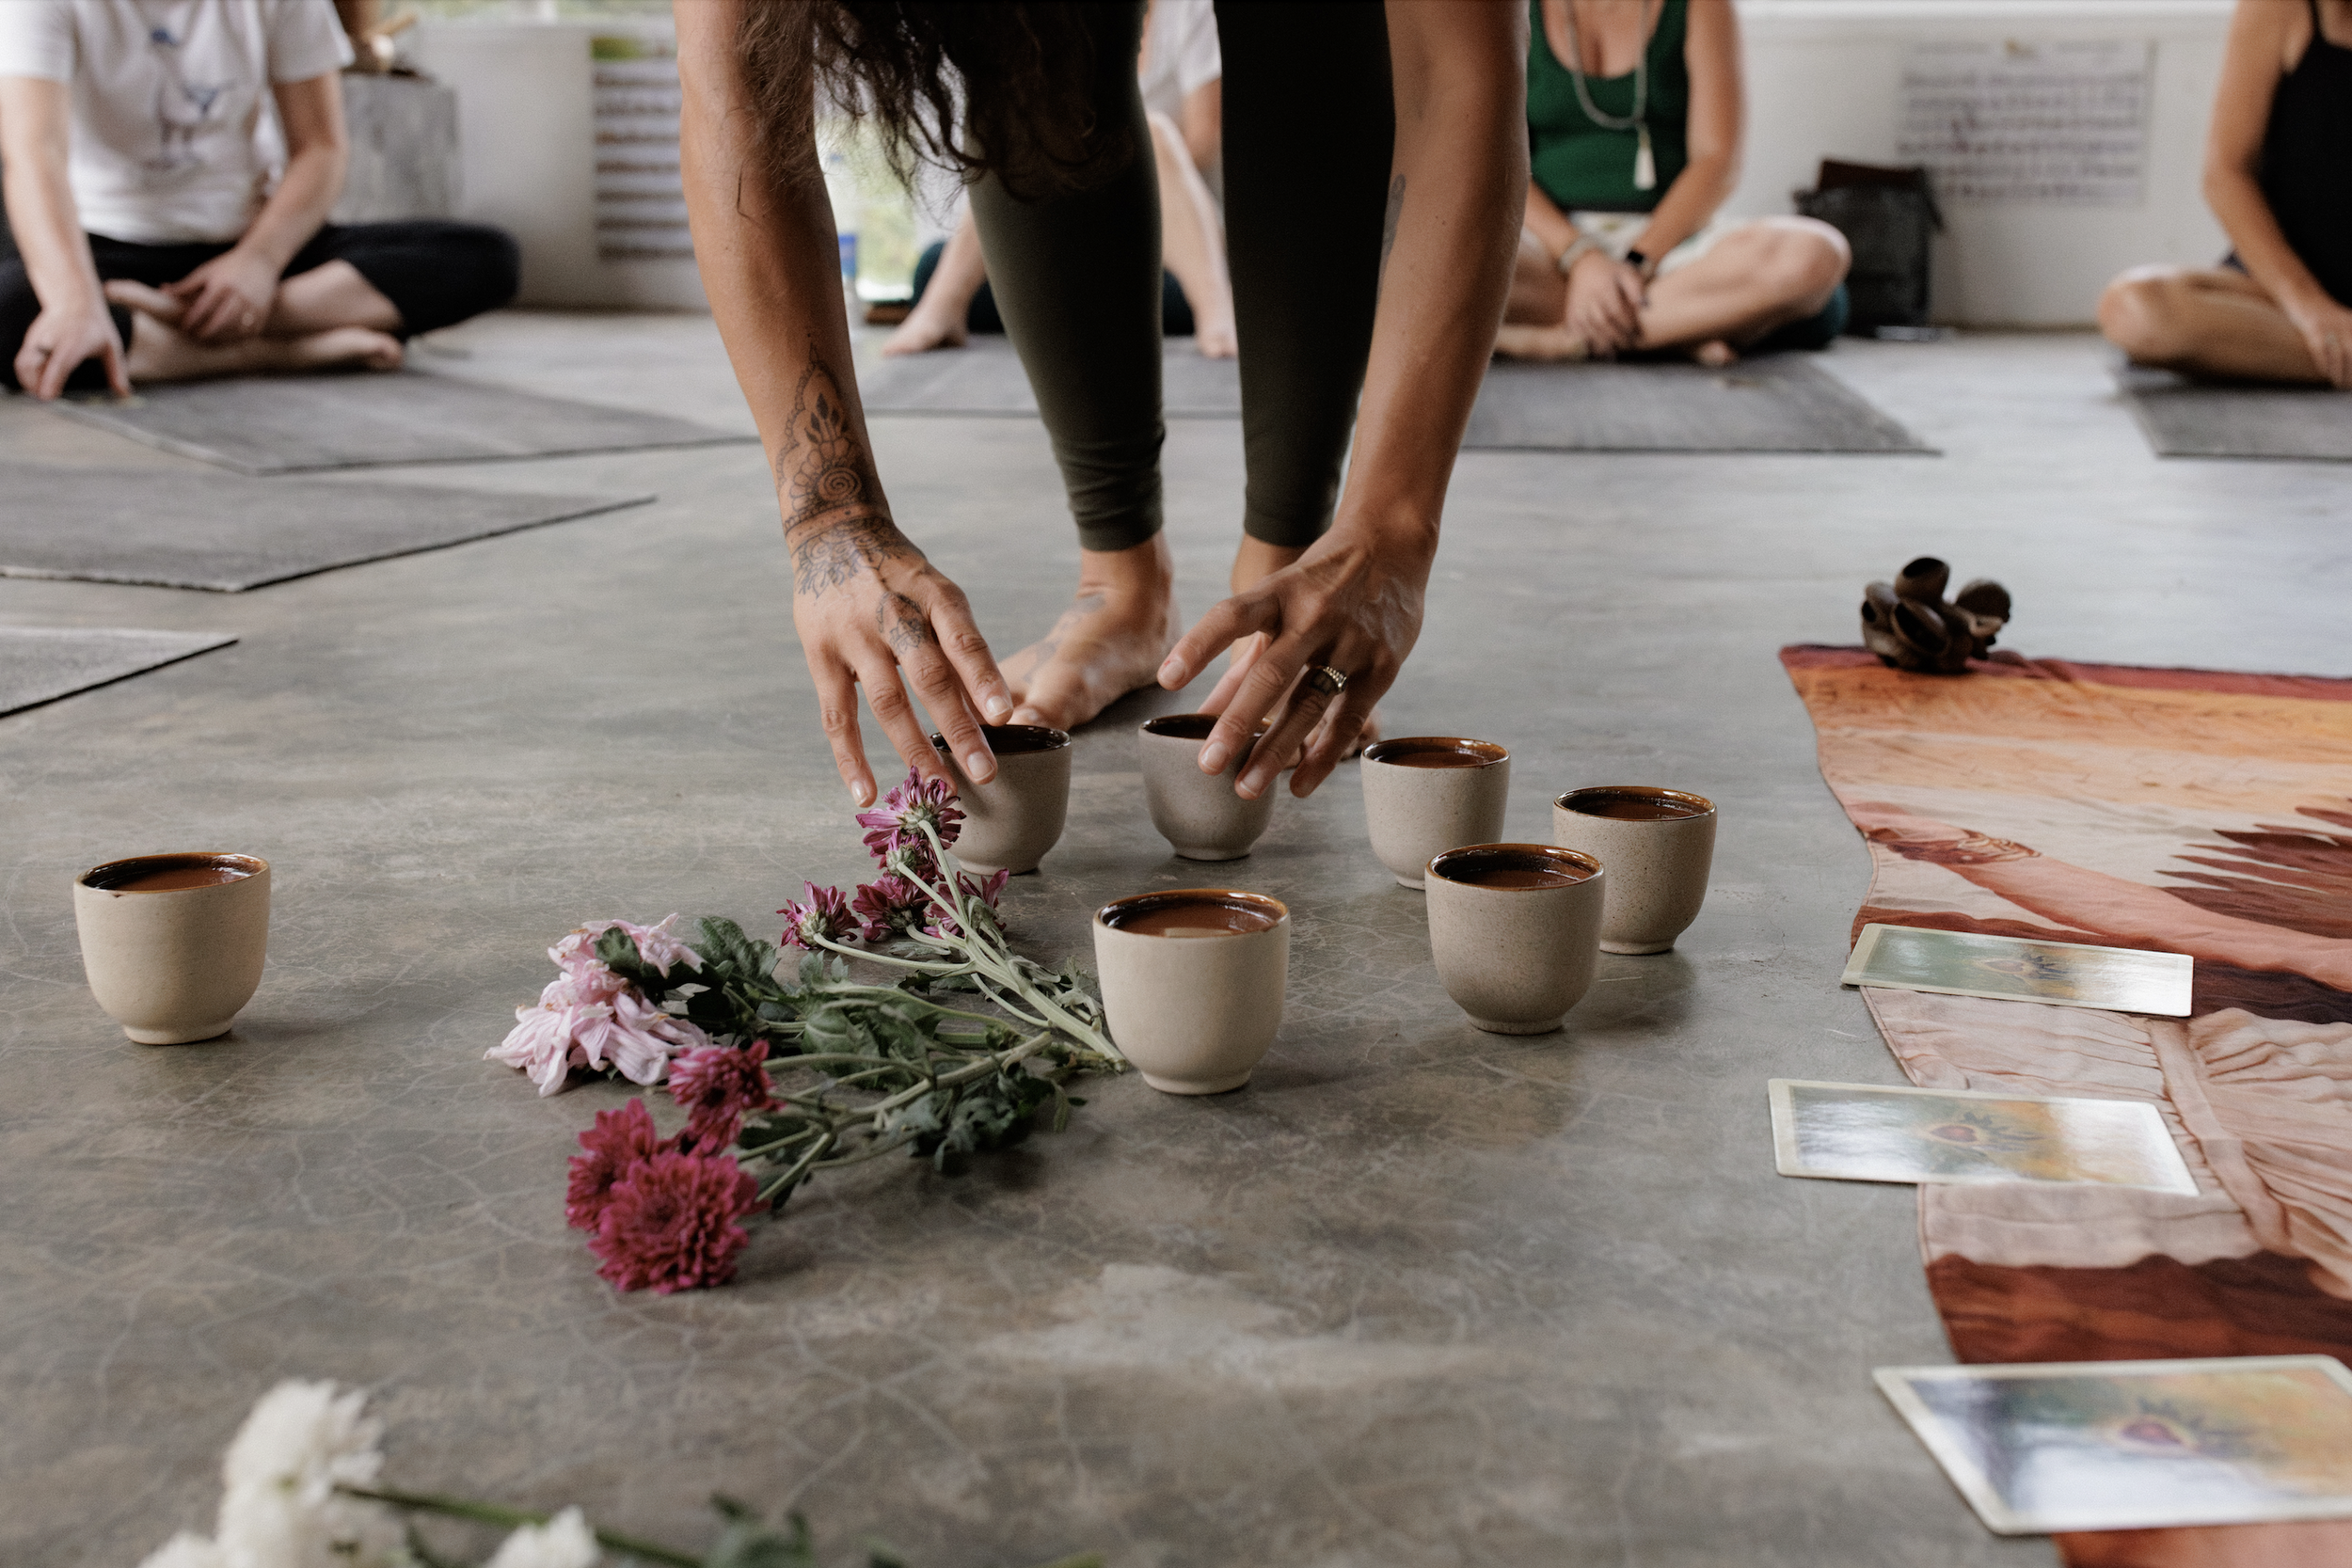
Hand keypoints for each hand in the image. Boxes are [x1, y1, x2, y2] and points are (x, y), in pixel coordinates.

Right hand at [13, 298, 128, 399]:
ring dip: (29, 382)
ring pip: (24, 364)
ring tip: (40, 394)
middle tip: (45, 399)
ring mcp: (38, 339)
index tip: (47, 396)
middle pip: (36, 364)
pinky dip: (25, 376)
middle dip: (36, 384)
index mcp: (75, 342)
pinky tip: (35, 386)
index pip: (60, 363)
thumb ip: (117, 371)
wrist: (74, 301)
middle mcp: (52, 340)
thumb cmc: (96, 328)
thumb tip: (125, 394)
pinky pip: (22, 361)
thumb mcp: (112, 347)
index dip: (52, 379)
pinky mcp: (30, 341)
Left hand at [162, 248, 280, 342]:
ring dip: (220, 338)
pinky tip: (227, 339)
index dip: (192, 319)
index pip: (203, 307)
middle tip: (195, 337)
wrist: (261, 260)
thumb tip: (164, 291)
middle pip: (220, 321)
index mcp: (222, 284)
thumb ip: (187, 284)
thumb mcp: (207, 270)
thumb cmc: (229, 265)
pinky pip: (249, 331)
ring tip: (208, 341)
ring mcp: (253, 305)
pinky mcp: (263, 312)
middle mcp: (238, 296)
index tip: (184, 328)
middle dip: (205, 332)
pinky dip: (237, 337)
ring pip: (234, 329)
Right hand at [789, 510, 1014, 806]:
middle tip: (986, 771)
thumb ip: (960, 647)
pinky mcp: (821, 655)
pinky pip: (837, 716)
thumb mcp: (937, 593)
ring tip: (941, 786)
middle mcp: (892, 614)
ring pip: (887, 701)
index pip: (962, 638)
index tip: (1003, 716)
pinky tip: (867, 791)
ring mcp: (853, 636)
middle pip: (928, 676)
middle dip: (958, 727)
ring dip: (915, 748)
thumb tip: (988, 713)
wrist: (834, 535)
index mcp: (932, 595)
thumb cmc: (900, 578)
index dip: (983, 677)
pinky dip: (850, 758)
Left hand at [1157, 522, 1431, 799]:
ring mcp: (1352, 641)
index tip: (1166, 680)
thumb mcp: (1277, 603)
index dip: (1198, 647)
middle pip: (1271, 674)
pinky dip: (1323, 755)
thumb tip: (1202, 714)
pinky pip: (1348, 719)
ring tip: (1246, 788)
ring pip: (1309, 704)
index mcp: (1280, 592)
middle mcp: (1314, 615)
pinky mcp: (1383, 666)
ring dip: (1275, 750)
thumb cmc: (1320, 580)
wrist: (1392, 543)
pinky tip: (1299, 785)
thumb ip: (1240, 658)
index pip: (1232, 616)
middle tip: (1208, 764)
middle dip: (1238, 722)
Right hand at [1563, 251, 1644, 355]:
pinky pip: (1575, 331)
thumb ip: (1636, 288)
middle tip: (1628, 347)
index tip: (1638, 334)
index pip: (1617, 310)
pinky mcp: (1570, 313)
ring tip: (1612, 355)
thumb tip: (1645, 307)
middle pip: (1602, 322)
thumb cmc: (1610, 270)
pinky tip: (1593, 352)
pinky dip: (1583, 342)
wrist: (1584, 265)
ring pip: (1588, 328)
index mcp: (1604, 287)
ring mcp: (1577, 306)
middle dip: (1616, 336)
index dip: (1627, 324)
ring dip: (1601, 343)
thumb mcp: (1626, 272)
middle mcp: (1589, 297)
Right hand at [2286, 295, 2351, 388]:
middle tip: (2350, 387)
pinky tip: (2325, 374)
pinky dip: (2324, 363)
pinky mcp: (2313, 328)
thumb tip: (2347, 357)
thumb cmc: (2320, 313)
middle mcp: (2346, 324)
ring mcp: (2329, 326)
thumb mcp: (2341, 321)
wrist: (2301, 294)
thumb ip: (2348, 336)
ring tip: (2339, 385)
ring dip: (2340, 372)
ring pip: (2340, 354)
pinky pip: (2320, 350)